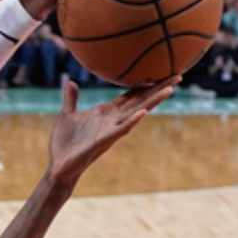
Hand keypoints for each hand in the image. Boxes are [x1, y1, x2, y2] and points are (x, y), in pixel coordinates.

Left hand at [46, 76, 173, 189]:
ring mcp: (110, 130)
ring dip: (152, 101)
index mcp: (105, 113)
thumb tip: (70, 81)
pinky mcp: (103, 141)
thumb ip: (71, 99)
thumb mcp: (67, 115)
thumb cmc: (64, 144)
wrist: (59, 166)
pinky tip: (143, 113)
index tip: (160, 71)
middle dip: (158, 88)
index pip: (130, 95)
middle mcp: (113, 120)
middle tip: (178, 76)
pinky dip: (132, 121)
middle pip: (140, 101)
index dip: (144, 83)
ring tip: (170, 89)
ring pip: (136, 113)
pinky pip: (121, 130)